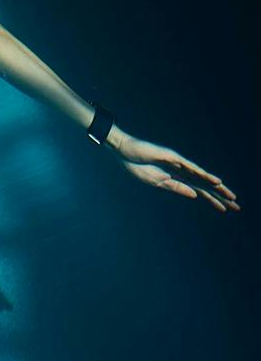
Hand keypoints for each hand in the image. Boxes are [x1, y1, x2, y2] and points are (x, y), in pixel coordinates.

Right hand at [108, 129, 238, 211]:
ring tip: (231, 196)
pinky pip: (192, 168)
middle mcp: (182, 171)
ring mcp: (179, 164)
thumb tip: (195, 195)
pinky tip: (215, 181)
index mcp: (176, 179)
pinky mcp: (174, 158)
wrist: (124, 151)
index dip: (212, 200)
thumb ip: (176, 188)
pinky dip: (204, 175)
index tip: (225, 209)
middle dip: (220, 196)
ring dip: (217, 187)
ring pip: (202, 177)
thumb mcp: (157, 182)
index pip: (199, 191)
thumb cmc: (136, 165)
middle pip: (205, 185)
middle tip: (236, 206)